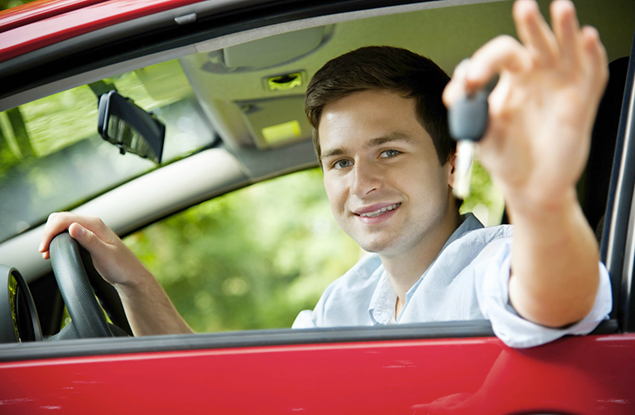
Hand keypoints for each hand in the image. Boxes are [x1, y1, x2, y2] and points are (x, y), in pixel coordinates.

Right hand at [39, 212, 148, 287]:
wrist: (131, 275)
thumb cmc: (121, 266)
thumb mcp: (104, 255)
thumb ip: (89, 240)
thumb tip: (73, 227)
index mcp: (95, 225)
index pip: (64, 219)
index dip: (50, 232)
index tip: (44, 248)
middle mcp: (92, 224)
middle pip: (60, 219)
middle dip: (48, 232)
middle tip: (44, 251)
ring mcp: (90, 230)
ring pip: (63, 225)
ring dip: (51, 235)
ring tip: (47, 252)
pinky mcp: (88, 238)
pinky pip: (68, 233)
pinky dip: (57, 239)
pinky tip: (55, 250)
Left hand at [443, 0, 607, 210]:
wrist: (529, 187)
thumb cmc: (507, 157)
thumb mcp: (481, 137)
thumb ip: (469, 115)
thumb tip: (457, 95)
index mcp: (511, 80)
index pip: (499, 56)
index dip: (484, 63)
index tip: (470, 83)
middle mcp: (537, 77)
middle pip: (535, 41)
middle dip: (530, 24)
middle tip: (523, 8)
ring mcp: (561, 87)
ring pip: (567, 49)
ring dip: (565, 28)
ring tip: (560, 8)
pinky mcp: (582, 103)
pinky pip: (592, 74)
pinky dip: (592, 56)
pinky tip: (588, 39)